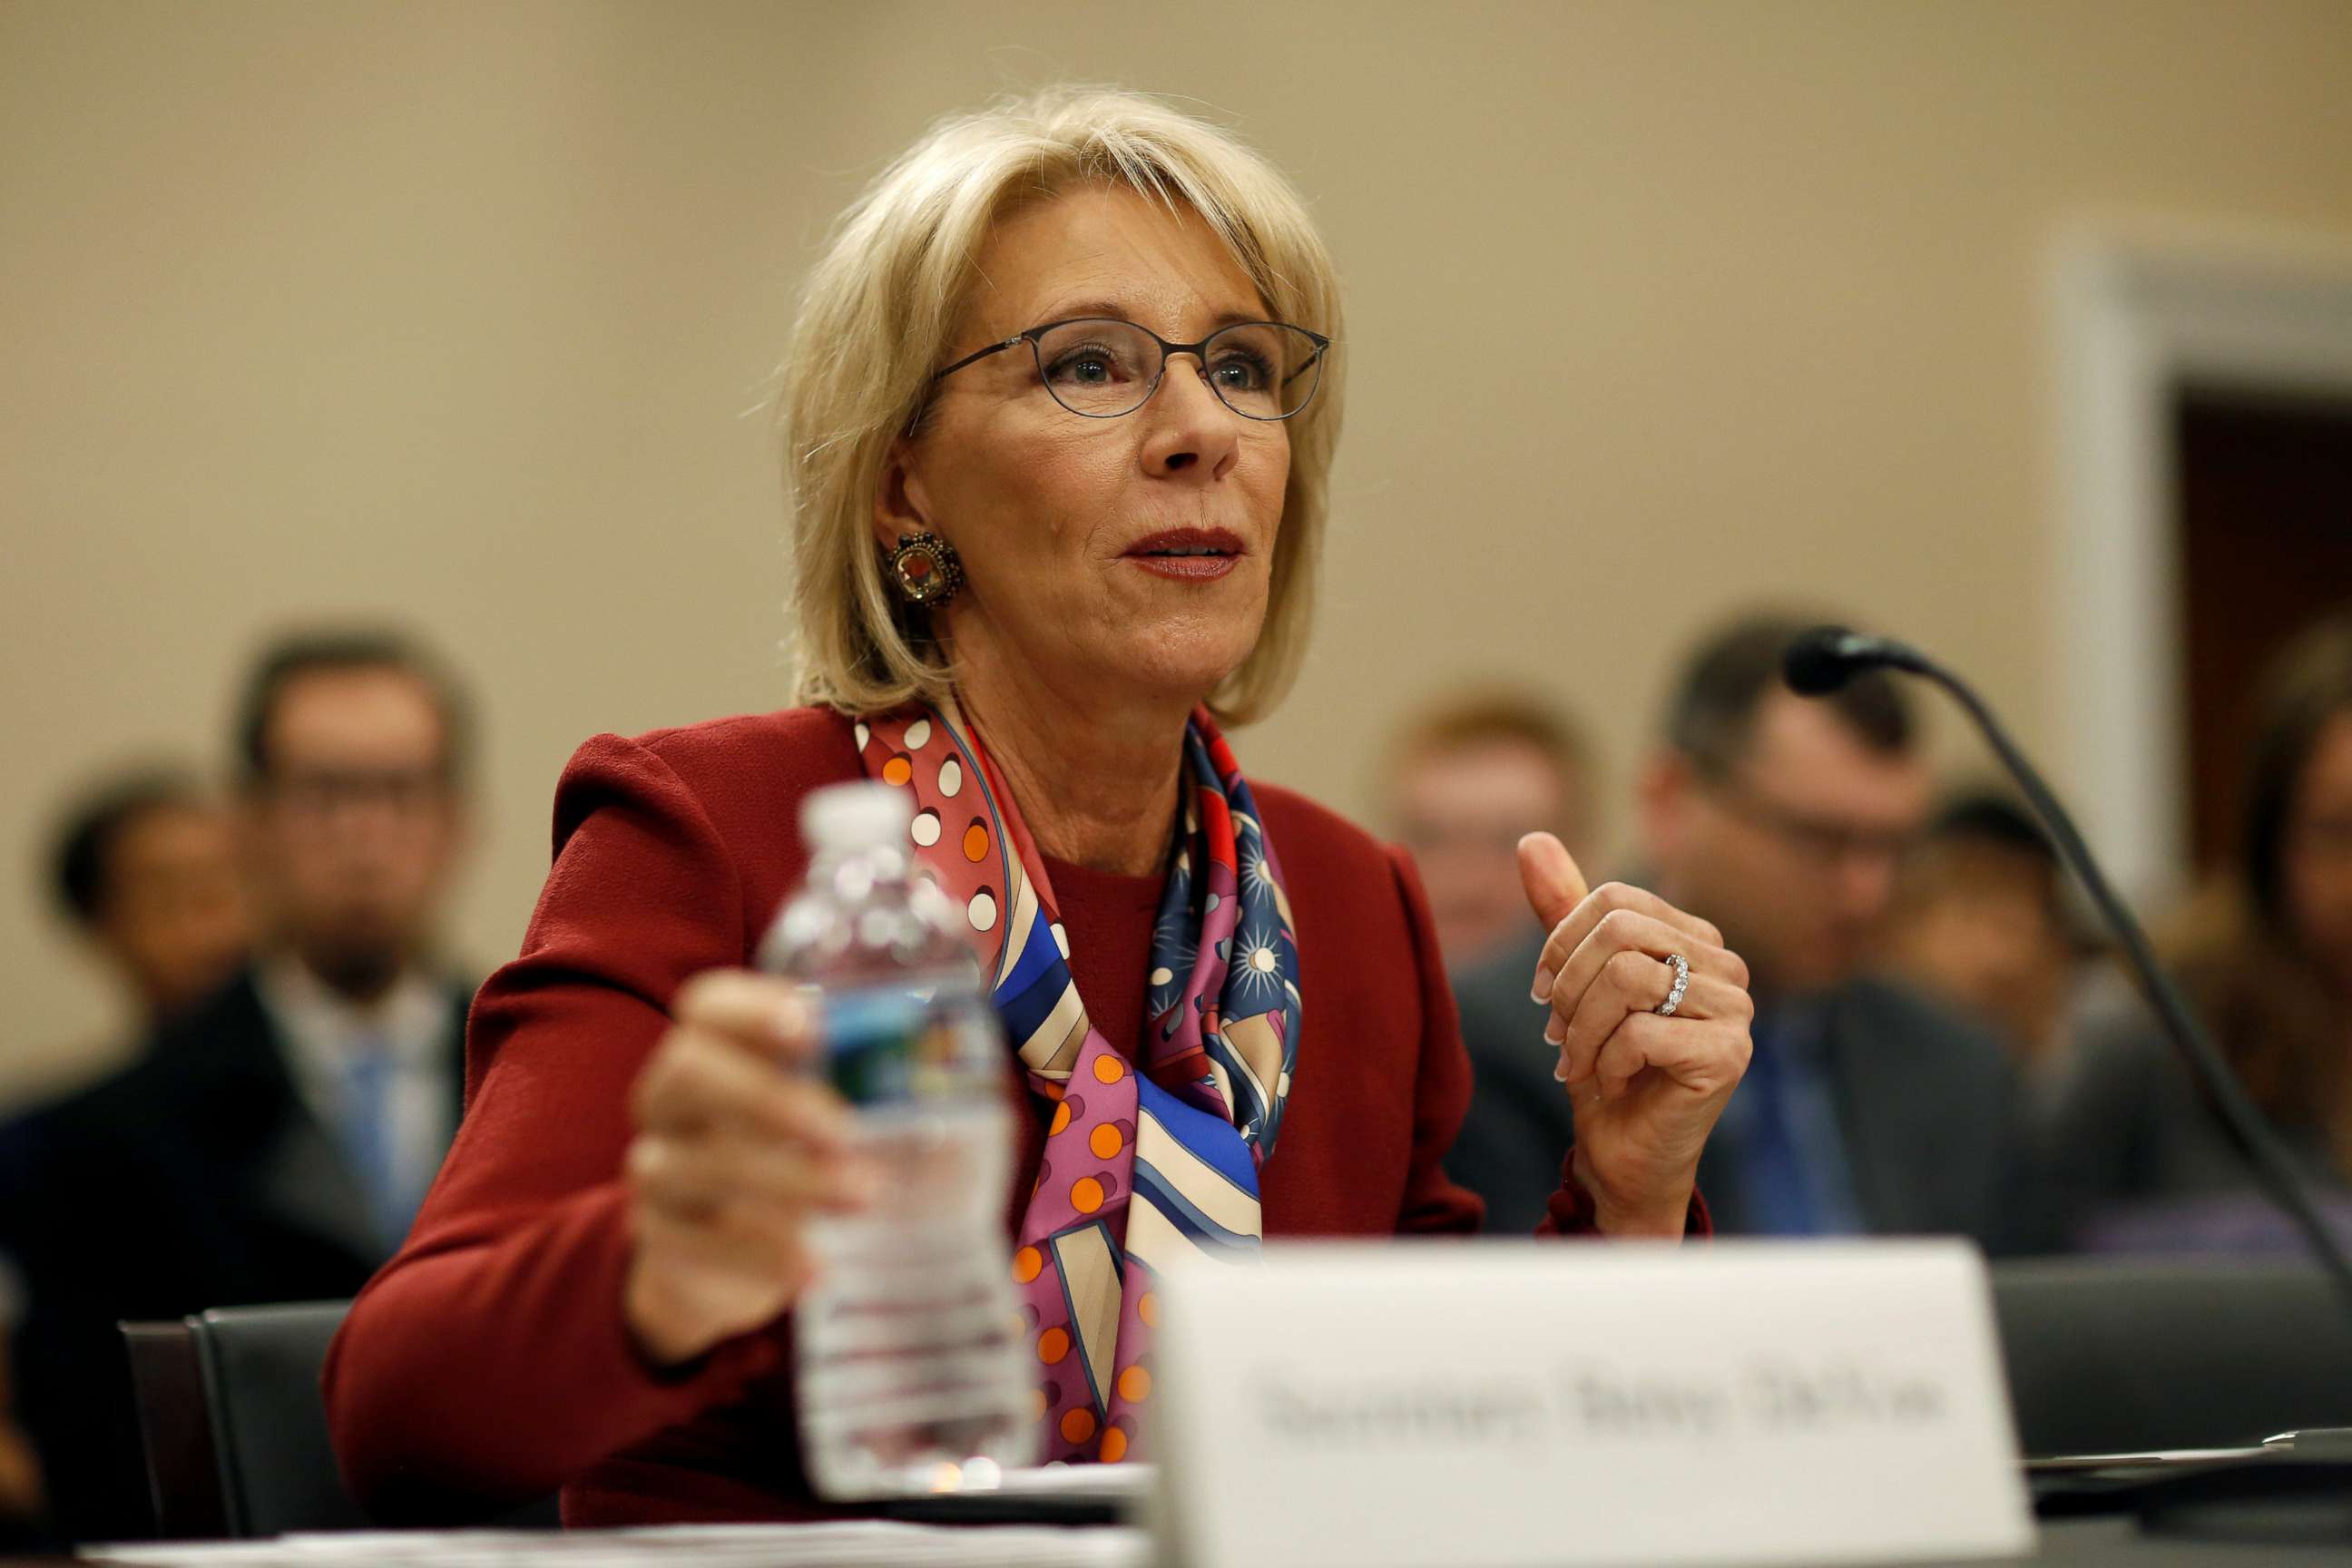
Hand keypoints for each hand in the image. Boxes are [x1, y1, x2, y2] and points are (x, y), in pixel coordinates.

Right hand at [622, 970, 870, 1365]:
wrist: (724, 1260)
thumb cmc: (801, 1160)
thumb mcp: (837, 1119)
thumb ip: (883, 1095)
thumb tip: (980, 1095)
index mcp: (718, 1047)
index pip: (709, 1004)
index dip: (754, 1009)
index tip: (816, 1027)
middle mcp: (671, 1098)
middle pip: (688, 1072)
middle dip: (769, 1098)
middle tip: (845, 1132)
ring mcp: (659, 1167)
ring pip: (697, 1163)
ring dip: (785, 1180)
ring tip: (862, 1199)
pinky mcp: (661, 1238)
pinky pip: (698, 1241)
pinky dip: (762, 1254)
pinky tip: (817, 1268)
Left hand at [1518, 833, 1750, 1236]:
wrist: (1624, 1153)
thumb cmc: (1605, 1066)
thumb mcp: (1576, 982)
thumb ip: (1561, 912)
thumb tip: (1532, 840)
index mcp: (1694, 937)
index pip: (1614, 898)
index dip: (1562, 942)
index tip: (1545, 993)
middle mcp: (1726, 965)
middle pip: (1619, 932)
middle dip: (1568, 986)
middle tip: (1558, 1032)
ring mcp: (1735, 1010)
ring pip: (1627, 978)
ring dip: (1583, 1028)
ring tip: (1580, 1060)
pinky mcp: (1729, 1055)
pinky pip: (1641, 1031)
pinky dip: (1608, 1061)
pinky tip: (1614, 1082)